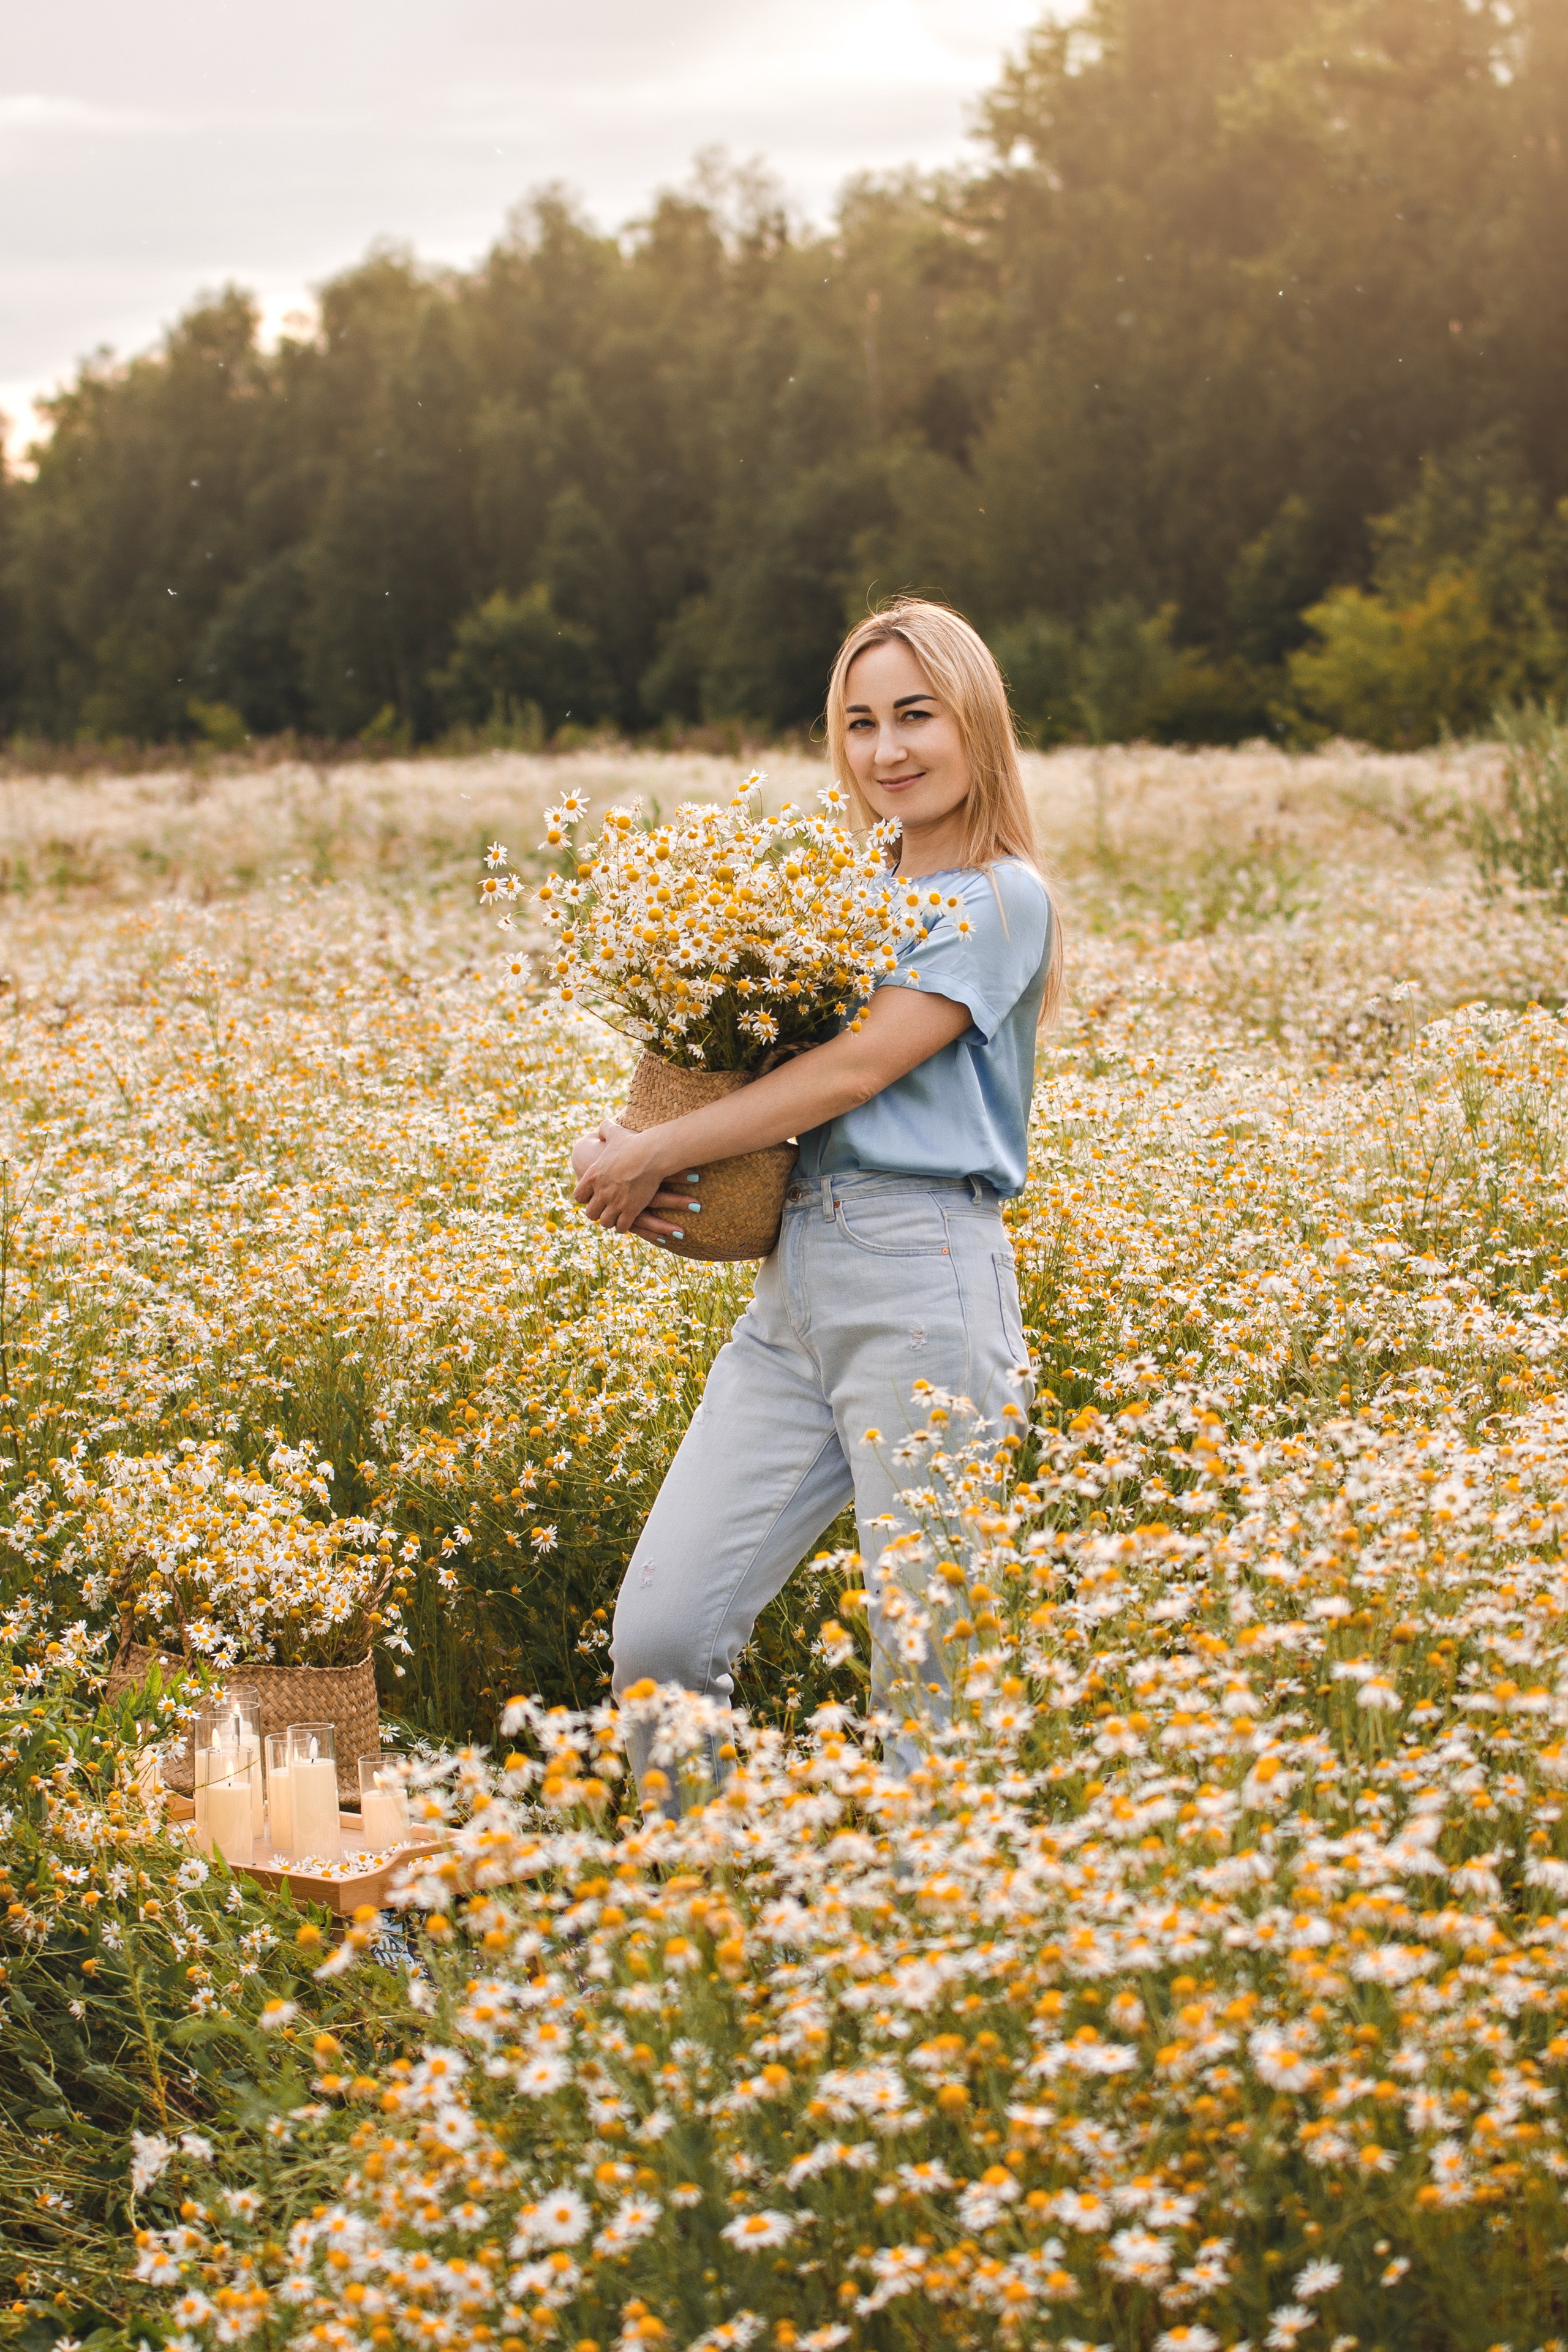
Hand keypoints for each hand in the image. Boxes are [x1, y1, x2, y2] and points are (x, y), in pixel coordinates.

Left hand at [573, 1119, 702, 1241]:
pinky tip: (628, 1220)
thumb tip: (602, 1128)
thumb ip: (605, 1129)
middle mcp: (601, 1191)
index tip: (594, 1197)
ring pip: (605, 1222)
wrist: (652, 1154)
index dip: (586, 1198)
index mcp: (593, 1175)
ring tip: (616, 1217)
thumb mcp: (615, 1133)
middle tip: (605, 1210)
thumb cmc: (634, 1142)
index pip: (578, 1196)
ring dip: (610, 1221)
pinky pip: (621, 1227)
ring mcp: (615, 1202)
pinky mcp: (630, 1210)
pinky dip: (623, 1226)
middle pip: (590, 1213)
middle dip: (597, 1212)